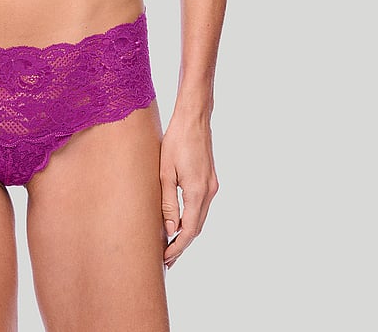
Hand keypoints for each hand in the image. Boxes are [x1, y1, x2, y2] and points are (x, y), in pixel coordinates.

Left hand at [159, 114, 218, 269]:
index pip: (189, 230)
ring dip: (187, 232)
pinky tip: (180, 222)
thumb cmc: (175, 141)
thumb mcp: (165, 172)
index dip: (178, 247)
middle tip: (167, 259)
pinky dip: (192, 218)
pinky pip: (202, 206)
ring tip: (171, 244)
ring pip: (200, 218)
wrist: (194, 119)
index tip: (166, 259)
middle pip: (197, 227)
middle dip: (182, 245)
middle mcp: (209, 192)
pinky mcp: (210, 180)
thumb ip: (168, 202)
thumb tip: (170, 229)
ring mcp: (212, 186)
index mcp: (197, 191)